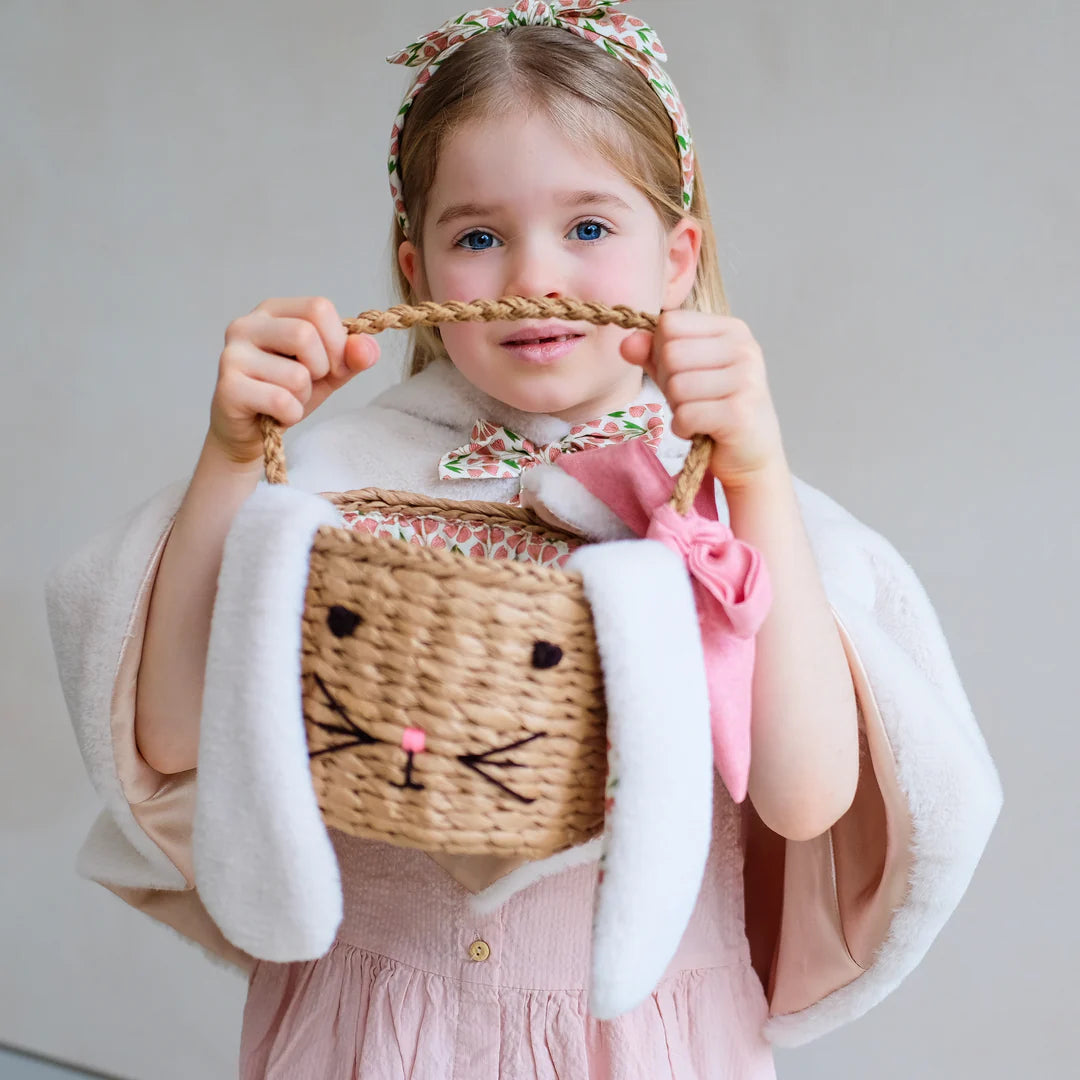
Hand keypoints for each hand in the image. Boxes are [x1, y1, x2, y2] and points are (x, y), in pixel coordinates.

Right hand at [209, 296, 378, 464]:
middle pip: (305, 335)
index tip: (332, 365)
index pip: (318, 308)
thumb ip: (352, 357)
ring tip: (286, 399)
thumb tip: (367, 349)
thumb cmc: (287, 392)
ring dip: (303, 396)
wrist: (250, 430)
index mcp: (272, 311)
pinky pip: (281, 401)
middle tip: (308, 384)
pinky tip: (276, 414)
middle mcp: (246, 325)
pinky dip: (291, 415)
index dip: (338, 341)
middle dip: (322, 369)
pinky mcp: (228, 388)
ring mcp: (232, 355)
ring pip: (296, 375)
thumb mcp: (328, 371)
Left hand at [620, 310, 786, 490]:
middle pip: (671, 353)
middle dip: (668, 384)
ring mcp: (746, 380)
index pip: (670, 323)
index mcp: (732, 330)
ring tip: (698, 415)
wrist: (749, 454)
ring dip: (677, 408)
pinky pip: (686, 414)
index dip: (662, 351)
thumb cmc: (712, 408)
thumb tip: (626, 342)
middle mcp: (744, 349)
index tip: (683, 374)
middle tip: (690, 401)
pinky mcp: (740, 413)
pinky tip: (700, 431)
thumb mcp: (679, 374)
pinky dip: (683, 428)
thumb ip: (652, 354)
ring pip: (677, 385)